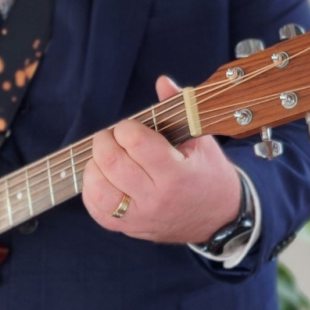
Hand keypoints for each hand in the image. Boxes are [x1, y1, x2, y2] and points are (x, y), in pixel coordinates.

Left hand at [81, 74, 242, 243]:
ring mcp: (140, 217)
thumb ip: (179, 109)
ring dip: (94, 165)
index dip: (126, 128)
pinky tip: (102, 177)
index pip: (136, 143)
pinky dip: (92, 189)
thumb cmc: (209, 175)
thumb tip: (162, 81)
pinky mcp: (128, 228)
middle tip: (112, 136)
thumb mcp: (201, 141)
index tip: (130, 127)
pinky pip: (96, 209)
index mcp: (176, 174)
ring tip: (105, 157)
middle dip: (105, 141)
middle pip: (111, 162)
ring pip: (98, 187)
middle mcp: (156, 198)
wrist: (218, 219)